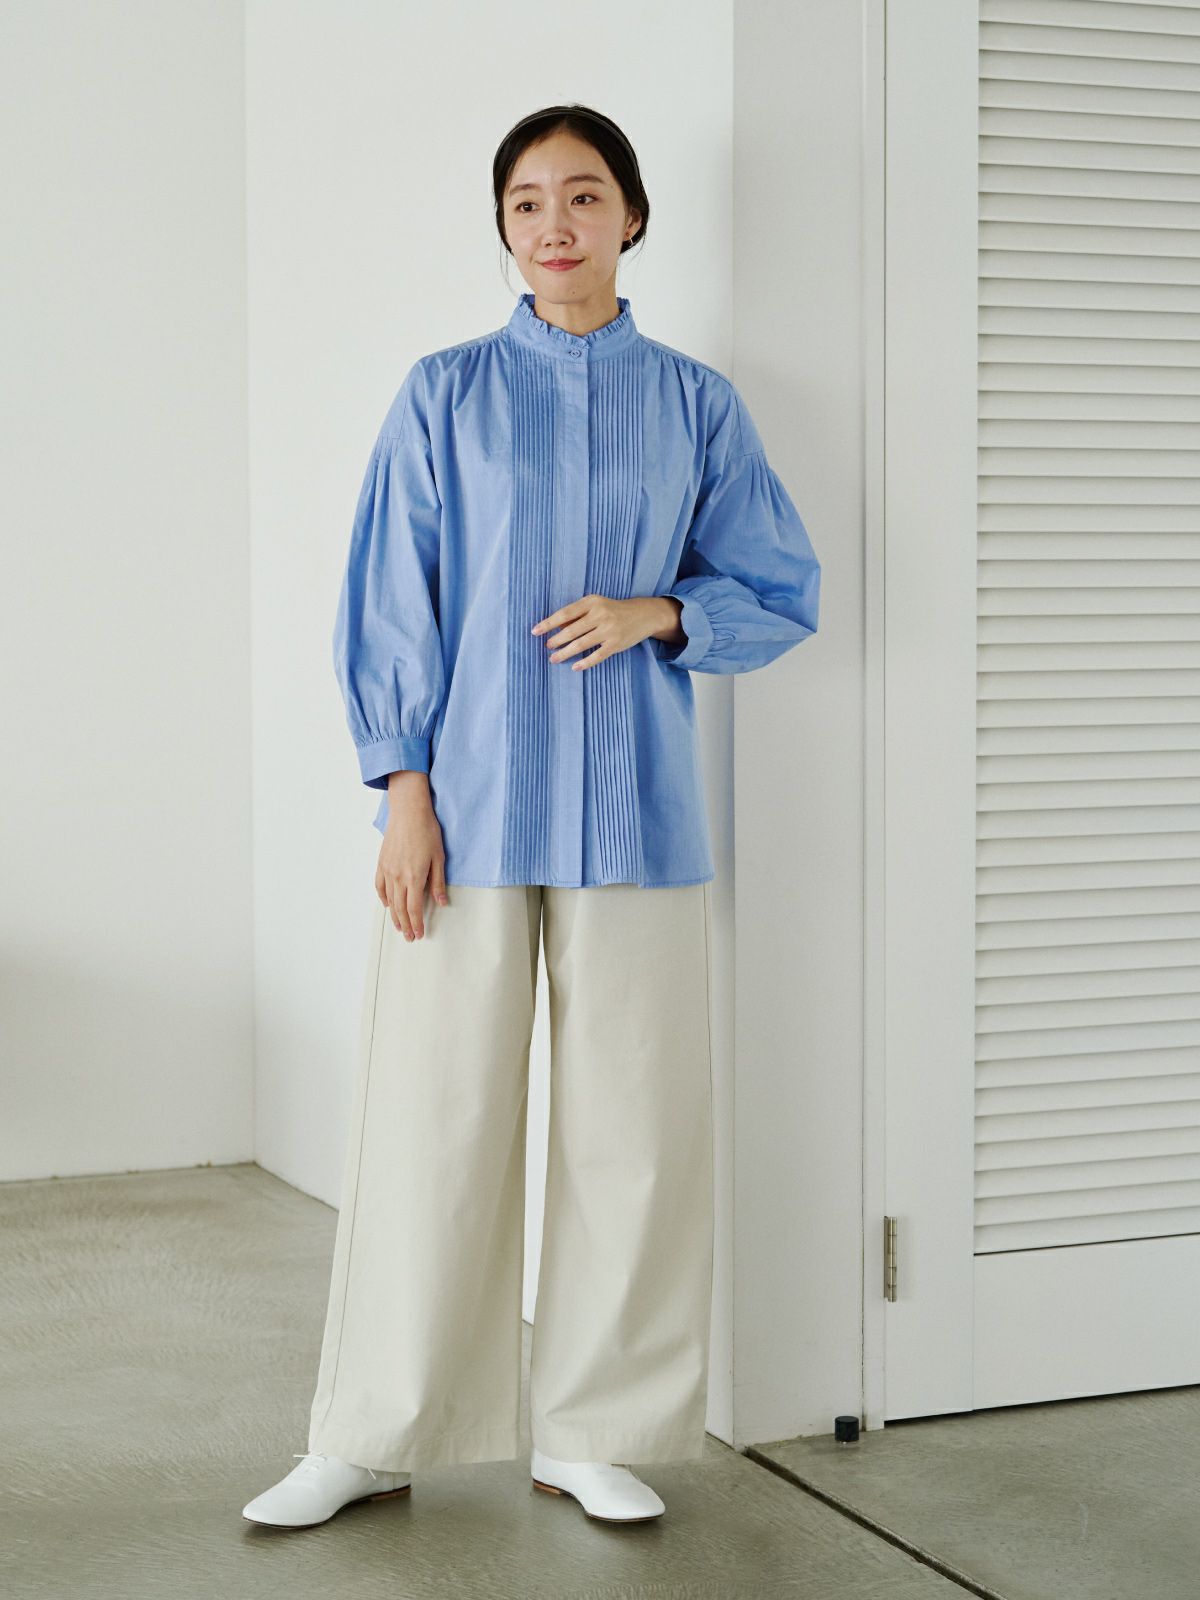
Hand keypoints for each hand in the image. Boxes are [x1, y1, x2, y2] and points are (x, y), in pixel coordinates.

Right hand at [376, 773, 447, 940]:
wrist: (408, 812)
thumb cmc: (427, 831)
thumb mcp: (439, 857)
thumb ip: (438, 882)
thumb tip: (441, 902)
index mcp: (414, 877)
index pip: (414, 908)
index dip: (417, 924)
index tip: (419, 934)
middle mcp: (398, 877)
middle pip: (400, 908)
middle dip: (406, 925)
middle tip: (410, 937)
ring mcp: (388, 870)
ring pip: (389, 900)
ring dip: (394, 915)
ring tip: (399, 926)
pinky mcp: (382, 862)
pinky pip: (380, 886)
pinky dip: (383, 898)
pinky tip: (386, 904)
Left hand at [531, 594, 682, 669]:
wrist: (643, 615)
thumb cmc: (613, 610)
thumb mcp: (596, 605)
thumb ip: (577, 615)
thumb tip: (554, 627)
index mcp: (592, 602)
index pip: (565, 613)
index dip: (548, 623)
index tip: (535, 631)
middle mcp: (600, 614)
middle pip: (571, 630)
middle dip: (555, 641)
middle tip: (547, 647)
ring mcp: (609, 630)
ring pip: (581, 644)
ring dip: (565, 653)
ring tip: (554, 659)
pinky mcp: (616, 644)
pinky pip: (596, 656)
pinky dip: (584, 663)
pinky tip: (574, 666)